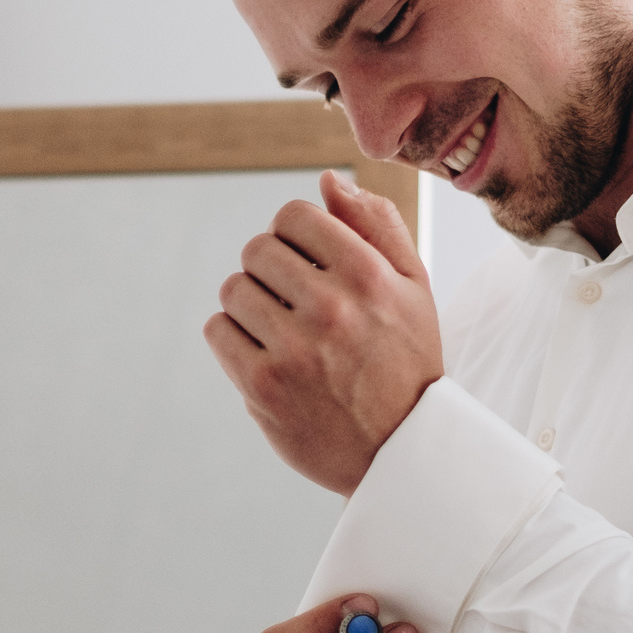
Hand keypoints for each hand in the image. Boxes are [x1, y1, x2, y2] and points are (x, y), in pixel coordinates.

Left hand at [205, 171, 442, 495]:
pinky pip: (218, 331)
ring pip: (233, 289)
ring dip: (248, 304)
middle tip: (292, 301)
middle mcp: (331, 308)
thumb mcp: (414, 288)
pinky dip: (233, 338)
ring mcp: (294, 349)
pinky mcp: (263, 386)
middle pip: (257, 250)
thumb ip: (377, 226)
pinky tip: (264, 354)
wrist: (402, 452)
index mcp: (369, 275)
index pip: (293, 215)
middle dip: (269, 269)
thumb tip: (326, 180)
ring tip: (279, 329)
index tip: (306, 263)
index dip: (293, 234)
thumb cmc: (407, 361)